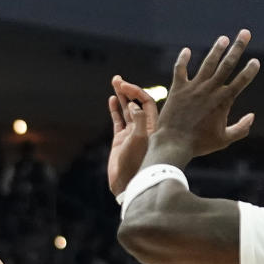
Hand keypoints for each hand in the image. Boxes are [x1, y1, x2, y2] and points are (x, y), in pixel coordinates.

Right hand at [107, 75, 158, 195]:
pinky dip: (115, 109)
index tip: (125, 86)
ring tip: (115, 82)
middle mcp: (143, 128)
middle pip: (137, 103)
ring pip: (127, 109)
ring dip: (121, 96)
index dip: (137, 92)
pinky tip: (111, 99)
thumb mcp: (139, 140)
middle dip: (128, 90)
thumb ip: (138, 121)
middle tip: (117, 79)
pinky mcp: (121, 140)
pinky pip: (118, 120)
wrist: (126, 183)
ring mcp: (132, 133)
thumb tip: (133, 106)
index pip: (147, 103)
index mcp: (152, 127)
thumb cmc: (136, 164)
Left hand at [154, 29, 259, 161]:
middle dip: (238, 47)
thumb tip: (252, 116)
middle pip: (227, 64)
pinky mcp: (178, 89)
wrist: (174, 143)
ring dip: (216, 49)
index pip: (241, 81)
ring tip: (223, 38)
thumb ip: (241, 128)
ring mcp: (194, 87)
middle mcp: (210, 90)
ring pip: (208, 63)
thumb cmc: (199, 144)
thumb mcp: (224, 140)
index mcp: (223, 101)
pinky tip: (186, 50)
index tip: (255, 61)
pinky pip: (180, 70)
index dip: (250, 70)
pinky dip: (183, 60)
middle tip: (245, 33)